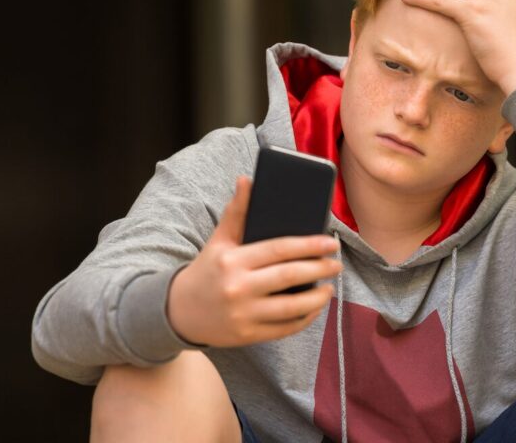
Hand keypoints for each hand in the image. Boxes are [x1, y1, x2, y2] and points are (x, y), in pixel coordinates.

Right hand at [167, 176, 342, 346]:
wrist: (179, 311)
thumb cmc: (207, 270)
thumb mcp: (218, 240)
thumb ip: (236, 212)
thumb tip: (247, 179)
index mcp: (233, 261)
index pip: (279, 250)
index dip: (308, 246)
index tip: (330, 242)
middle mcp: (238, 288)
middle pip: (289, 277)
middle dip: (319, 270)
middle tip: (336, 264)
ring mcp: (243, 314)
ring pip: (291, 307)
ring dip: (317, 298)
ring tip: (329, 287)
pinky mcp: (248, 335)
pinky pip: (284, 328)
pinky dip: (304, 319)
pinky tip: (314, 308)